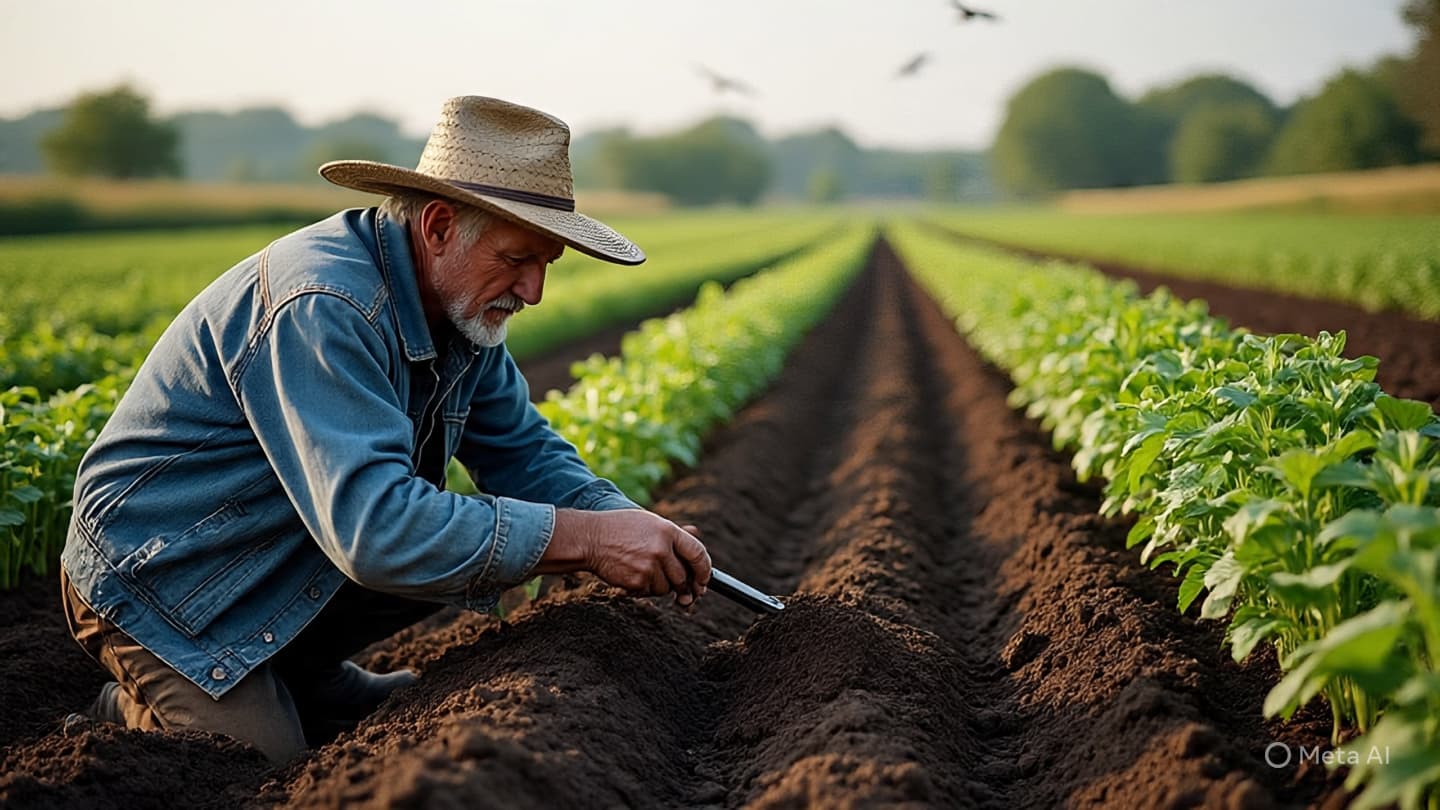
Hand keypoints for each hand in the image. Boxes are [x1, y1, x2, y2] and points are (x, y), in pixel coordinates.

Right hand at [542, 509, 711, 605]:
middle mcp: (661, 549)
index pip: (698, 554)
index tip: (704, 580)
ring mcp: (649, 566)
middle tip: (680, 588)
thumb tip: (700, 552)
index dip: (704, 571)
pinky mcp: (636, 581)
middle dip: (683, 585)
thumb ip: (676, 537)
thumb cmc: (621, 529)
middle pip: (683, 577)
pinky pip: (649, 593)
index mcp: (668, 531)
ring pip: (667, 588)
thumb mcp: (650, 523)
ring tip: (643, 569)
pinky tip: (631, 574)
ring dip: (660, 585)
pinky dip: (644, 589)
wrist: (590, 538)